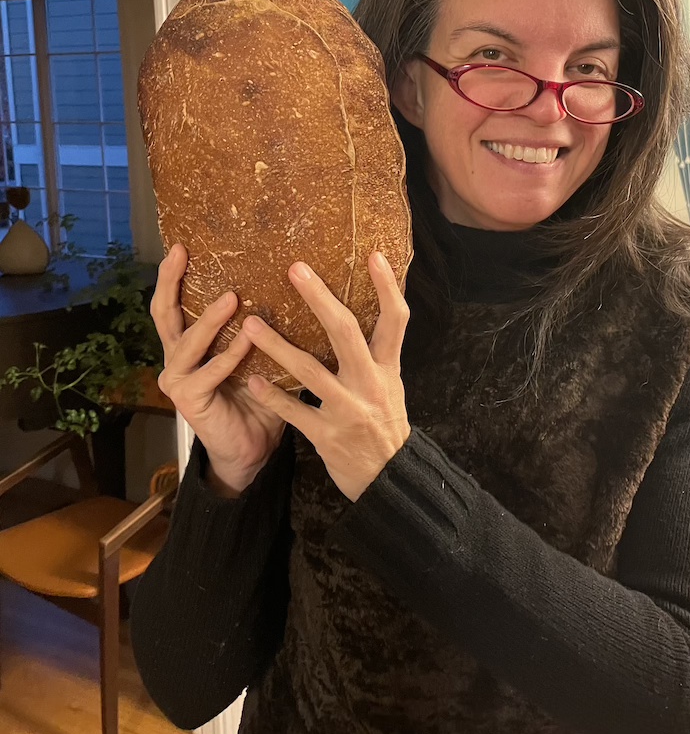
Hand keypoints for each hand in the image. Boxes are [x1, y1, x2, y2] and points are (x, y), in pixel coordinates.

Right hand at [151, 243, 286, 496]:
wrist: (253, 446)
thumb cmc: (258, 395)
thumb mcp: (260, 353)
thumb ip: (263, 324)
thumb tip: (293, 282)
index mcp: (190, 342)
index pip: (175, 302)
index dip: (173, 274)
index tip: (182, 244)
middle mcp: (177, 357)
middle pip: (164, 314)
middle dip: (169, 282)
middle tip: (182, 254)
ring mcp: (179, 379)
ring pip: (187, 342)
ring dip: (209, 319)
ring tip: (232, 297)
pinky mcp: (189, 400)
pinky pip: (210, 373)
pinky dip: (229, 355)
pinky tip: (247, 339)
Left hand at [241, 251, 410, 501]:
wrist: (389, 479)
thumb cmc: (385, 424)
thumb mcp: (390, 384)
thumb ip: (377, 352)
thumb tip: (368, 308)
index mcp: (388, 367)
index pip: (395, 319)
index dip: (388, 287)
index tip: (373, 255)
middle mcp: (370, 383)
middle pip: (346, 332)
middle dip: (320, 299)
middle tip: (295, 269)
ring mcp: (348, 410)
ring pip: (310, 371)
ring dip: (277, 345)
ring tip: (250, 323)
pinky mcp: (327, 436)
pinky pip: (295, 412)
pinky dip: (272, 396)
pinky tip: (250, 380)